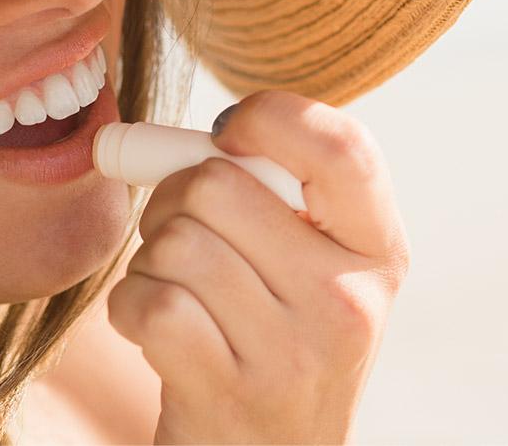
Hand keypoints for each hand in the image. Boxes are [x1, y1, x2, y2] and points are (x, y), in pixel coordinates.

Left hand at [106, 89, 410, 443]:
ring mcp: (296, 351)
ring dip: (150, 262)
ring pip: (176, 241)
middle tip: (182, 239)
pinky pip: (151, 301)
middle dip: (173, 201)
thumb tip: (166, 143)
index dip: (269, 117)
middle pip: (217, 184)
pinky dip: (131, 308)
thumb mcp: (306, 268)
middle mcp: (349, 298)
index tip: (227, 133)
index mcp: (376, 249)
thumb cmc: (270, 339)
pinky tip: (156, 333)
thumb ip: (268, 195)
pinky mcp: (233, 391)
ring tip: (178, 295)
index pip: (341, 147)